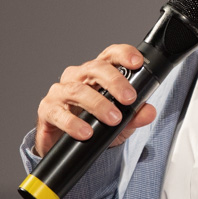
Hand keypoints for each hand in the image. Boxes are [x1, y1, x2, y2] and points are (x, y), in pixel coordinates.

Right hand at [35, 44, 157, 156]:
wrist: (66, 144)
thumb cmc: (92, 124)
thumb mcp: (120, 123)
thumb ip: (134, 116)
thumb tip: (149, 112)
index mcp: (96, 74)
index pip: (109, 55)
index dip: (123, 54)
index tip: (137, 62)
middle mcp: (77, 77)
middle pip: (95, 68)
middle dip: (114, 81)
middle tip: (129, 98)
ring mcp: (61, 92)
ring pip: (78, 90)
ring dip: (98, 104)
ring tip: (113, 119)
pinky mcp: (48, 110)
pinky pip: (59, 113)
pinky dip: (74, 123)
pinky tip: (86, 132)